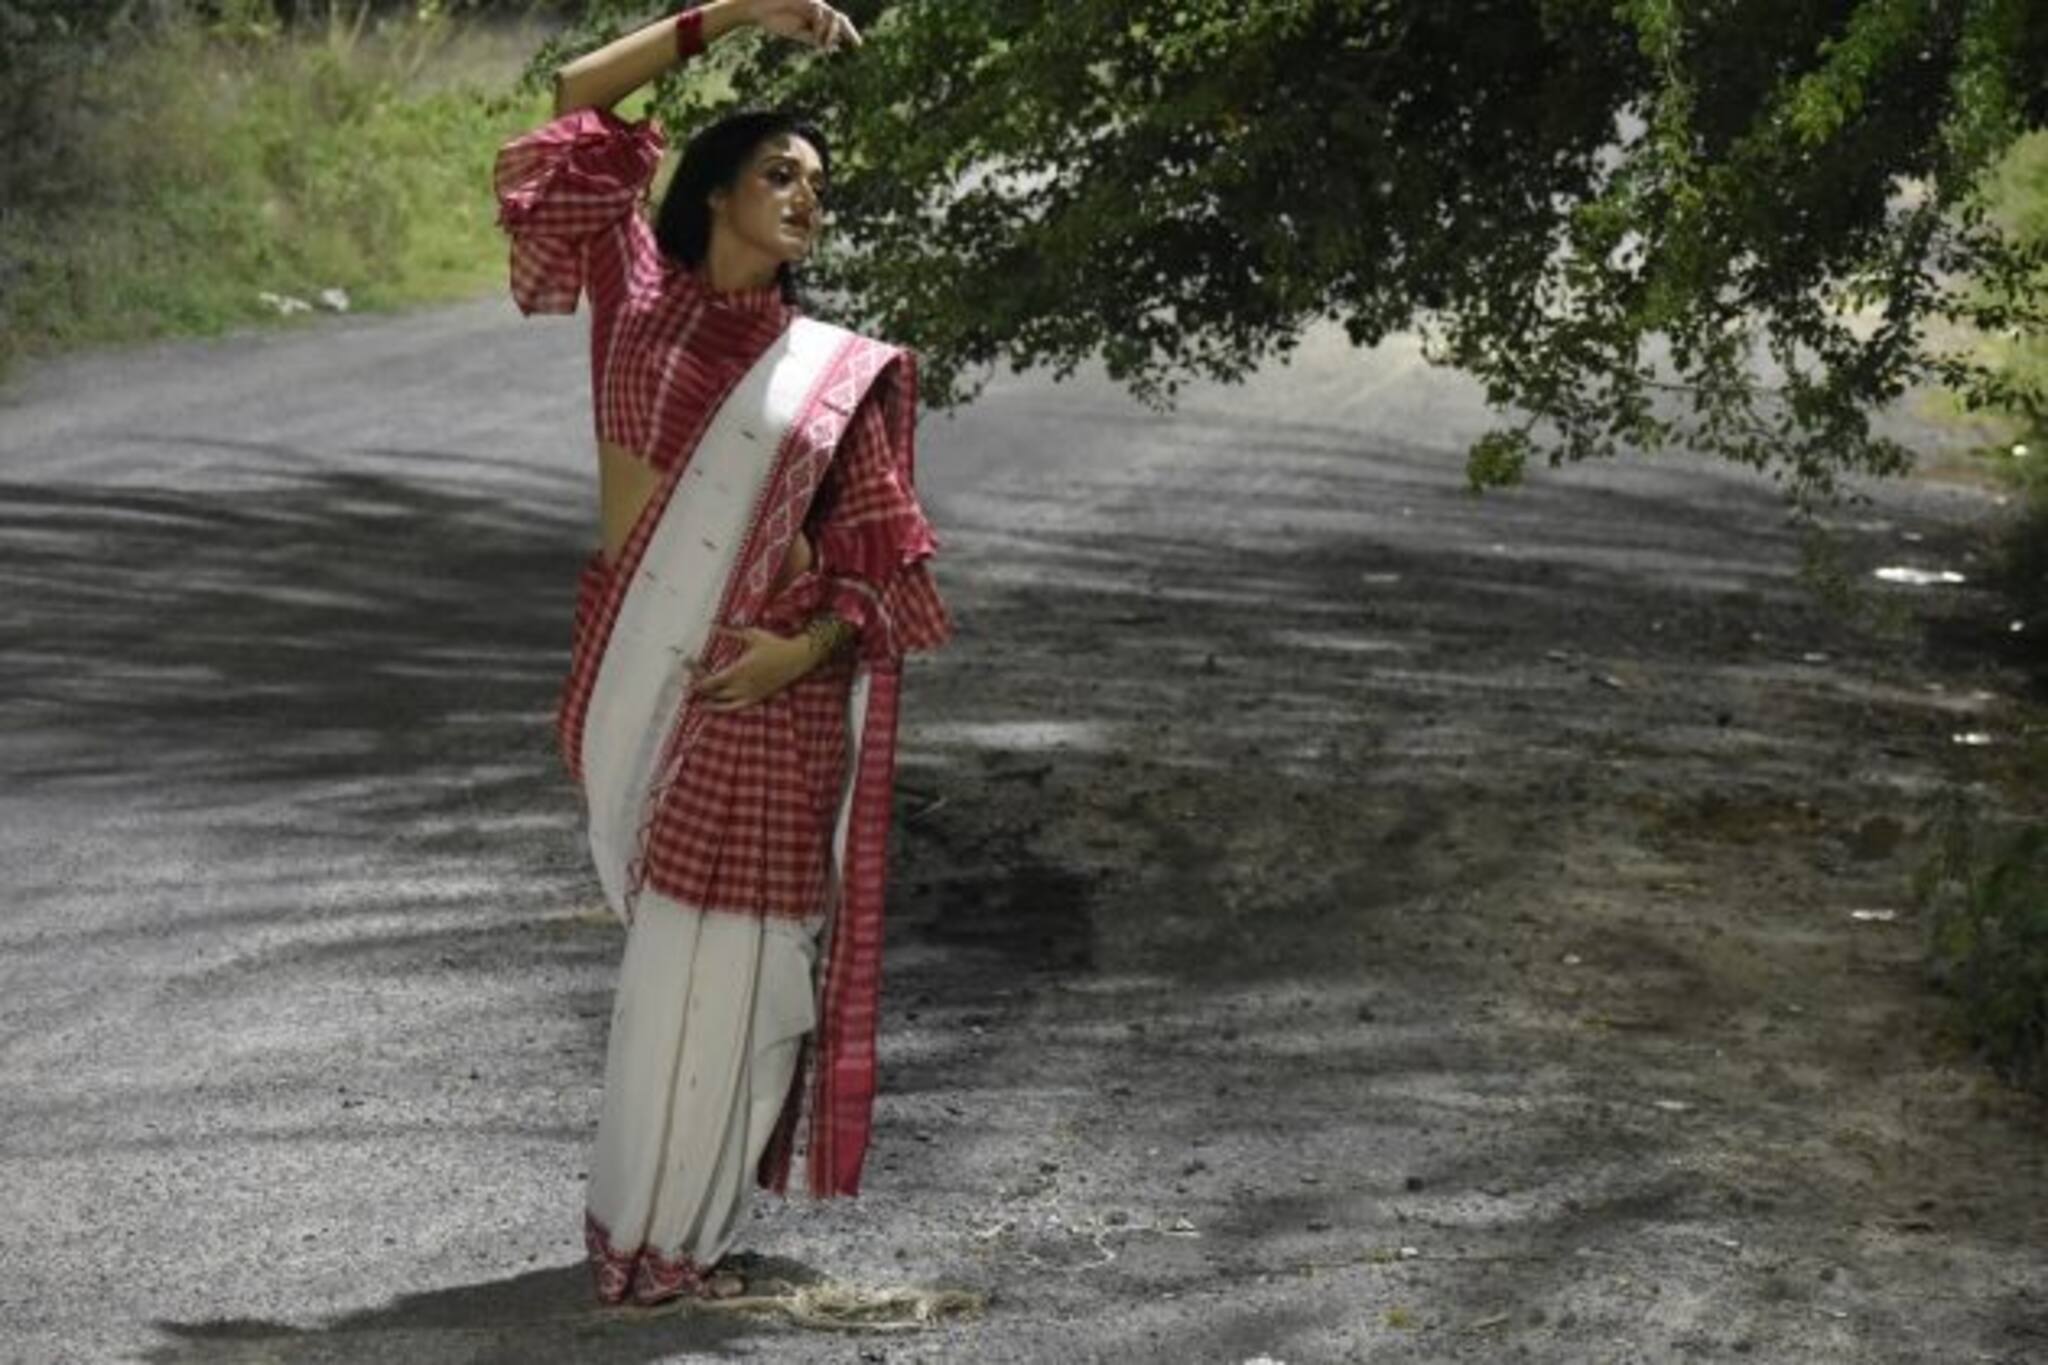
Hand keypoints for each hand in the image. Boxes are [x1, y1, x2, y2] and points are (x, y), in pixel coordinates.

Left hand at [687, 625, 812, 710]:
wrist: (795, 658)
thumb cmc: (773, 644)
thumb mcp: (750, 634)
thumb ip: (729, 632)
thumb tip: (711, 625)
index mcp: (738, 671)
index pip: (710, 680)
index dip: (695, 678)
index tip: (687, 670)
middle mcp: (741, 686)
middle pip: (713, 692)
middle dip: (698, 688)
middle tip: (688, 683)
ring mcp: (749, 694)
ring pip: (722, 703)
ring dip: (708, 702)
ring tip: (696, 702)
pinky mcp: (756, 698)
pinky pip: (736, 708)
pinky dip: (723, 709)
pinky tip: (715, 707)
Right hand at [744, 0, 860, 49]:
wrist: (759, 9)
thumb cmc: (776, 20)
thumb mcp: (797, 33)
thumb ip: (814, 39)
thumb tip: (833, 47)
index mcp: (816, 19)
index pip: (837, 24)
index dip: (849, 32)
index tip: (859, 44)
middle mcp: (817, 10)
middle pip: (839, 19)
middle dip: (849, 31)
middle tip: (857, 43)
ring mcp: (812, 3)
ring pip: (831, 16)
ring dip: (830, 32)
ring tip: (822, 44)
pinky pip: (819, 10)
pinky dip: (821, 24)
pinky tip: (816, 36)